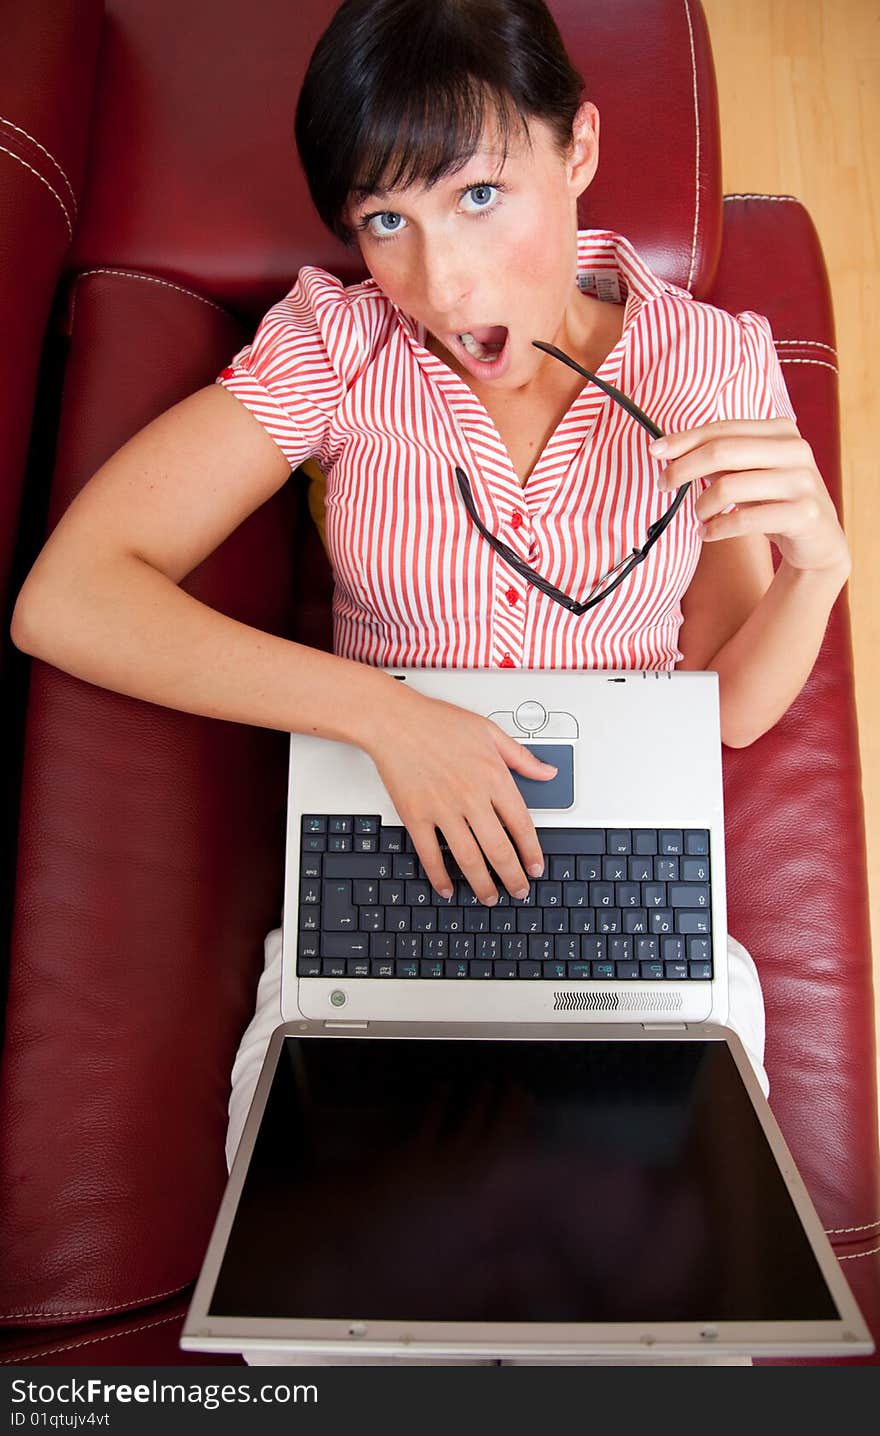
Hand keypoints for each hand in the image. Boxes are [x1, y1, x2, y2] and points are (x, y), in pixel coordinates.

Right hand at [363, 686, 555, 902]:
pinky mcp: (415, 816)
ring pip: (468, 858)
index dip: (531, 852)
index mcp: (493, 777)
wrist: (394, 721)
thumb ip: (522, 757)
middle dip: (512, 877)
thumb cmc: (438, 722)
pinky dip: (439, 876)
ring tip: (489, 897)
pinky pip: (430, 855)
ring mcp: (442, 810)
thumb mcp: (490, 732)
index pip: (521, 825)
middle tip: (518, 891)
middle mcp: (471, 797)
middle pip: (499, 849)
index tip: (535, 867)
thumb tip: (548, 772)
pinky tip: (447, 888)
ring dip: (482, 884)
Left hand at [652, 417, 850, 575]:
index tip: (656, 451)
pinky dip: (717, 528)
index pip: (722, 429)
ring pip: (730, 486)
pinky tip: (708, 533)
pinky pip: (745, 520)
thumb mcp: (749, 474)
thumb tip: (671, 451)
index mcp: (781, 431)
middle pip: (723, 451)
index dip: (685, 439)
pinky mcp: (804, 514)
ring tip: (700, 517)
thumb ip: (721, 459)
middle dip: (684, 468)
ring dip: (702, 505)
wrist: (818, 542)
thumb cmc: (774, 502)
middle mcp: (795, 450)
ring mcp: (803, 482)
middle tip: (663, 484)